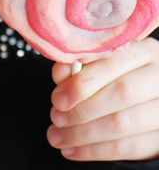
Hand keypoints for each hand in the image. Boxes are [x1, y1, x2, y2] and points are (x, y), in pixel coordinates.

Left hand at [47, 37, 158, 161]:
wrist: (146, 101)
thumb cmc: (116, 78)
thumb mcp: (101, 66)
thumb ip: (80, 67)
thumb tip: (60, 73)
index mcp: (145, 52)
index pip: (112, 64)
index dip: (82, 82)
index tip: (57, 98)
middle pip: (122, 94)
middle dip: (82, 109)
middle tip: (56, 117)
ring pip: (123, 123)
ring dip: (83, 134)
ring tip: (57, 136)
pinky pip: (129, 148)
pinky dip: (95, 151)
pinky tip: (73, 150)